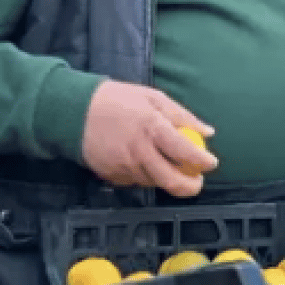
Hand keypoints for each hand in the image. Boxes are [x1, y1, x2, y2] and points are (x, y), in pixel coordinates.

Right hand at [80, 80, 217, 197]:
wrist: (73, 111)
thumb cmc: (117, 100)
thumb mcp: (154, 98)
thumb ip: (183, 117)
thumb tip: (208, 132)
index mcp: (153, 129)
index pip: (186, 153)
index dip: (203, 161)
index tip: (211, 163)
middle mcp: (139, 153)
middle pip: (172, 181)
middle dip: (191, 186)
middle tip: (197, 180)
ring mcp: (124, 168)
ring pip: (155, 183)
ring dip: (167, 178)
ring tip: (168, 163)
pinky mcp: (112, 176)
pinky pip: (137, 181)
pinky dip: (146, 175)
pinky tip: (143, 161)